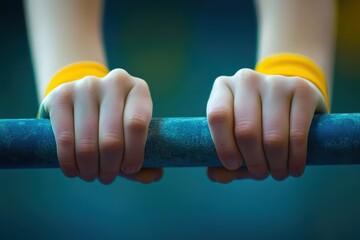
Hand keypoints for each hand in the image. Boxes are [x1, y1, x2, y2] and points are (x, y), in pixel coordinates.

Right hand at [39, 69, 162, 183]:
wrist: (83, 101)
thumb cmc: (117, 123)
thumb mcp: (134, 134)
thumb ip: (148, 157)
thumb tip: (155, 176)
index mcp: (138, 89)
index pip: (137, 125)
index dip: (134, 154)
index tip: (129, 169)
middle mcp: (114, 82)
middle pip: (112, 138)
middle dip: (110, 167)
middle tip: (107, 177)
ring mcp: (86, 86)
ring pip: (87, 142)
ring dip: (90, 168)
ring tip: (91, 175)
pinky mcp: (60, 95)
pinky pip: (65, 138)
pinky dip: (69, 162)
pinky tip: (73, 171)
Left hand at [206, 68, 327, 182]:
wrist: (291, 102)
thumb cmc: (256, 125)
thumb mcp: (235, 139)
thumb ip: (222, 159)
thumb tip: (214, 175)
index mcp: (224, 88)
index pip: (218, 116)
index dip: (224, 147)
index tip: (233, 165)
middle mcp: (247, 80)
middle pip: (246, 130)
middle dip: (254, 162)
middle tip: (261, 174)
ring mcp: (276, 82)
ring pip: (273, 136)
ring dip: (276, 164)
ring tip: (278, 173)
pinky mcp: (302, 89)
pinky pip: (297, 133)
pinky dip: (296, 158)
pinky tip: (295, 169)